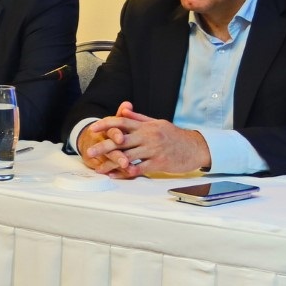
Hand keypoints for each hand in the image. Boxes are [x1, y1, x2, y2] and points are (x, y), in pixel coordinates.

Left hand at [81, 102, 209, 178]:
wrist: (196, 147)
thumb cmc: (174, 135)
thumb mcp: (157, 123)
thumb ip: (139, 118)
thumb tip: (123, 109)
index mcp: (146, 126)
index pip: (122, 121)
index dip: (106, 124)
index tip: (92, 128)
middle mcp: (148, 136)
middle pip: (120, 141)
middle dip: (103, 147)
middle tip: (89, 152)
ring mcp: (153, 150)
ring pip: (127, 157)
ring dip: (111, 164)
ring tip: (99, 169)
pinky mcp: (159, 163)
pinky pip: (139, 169)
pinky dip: (126, 172)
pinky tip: (116, 175)